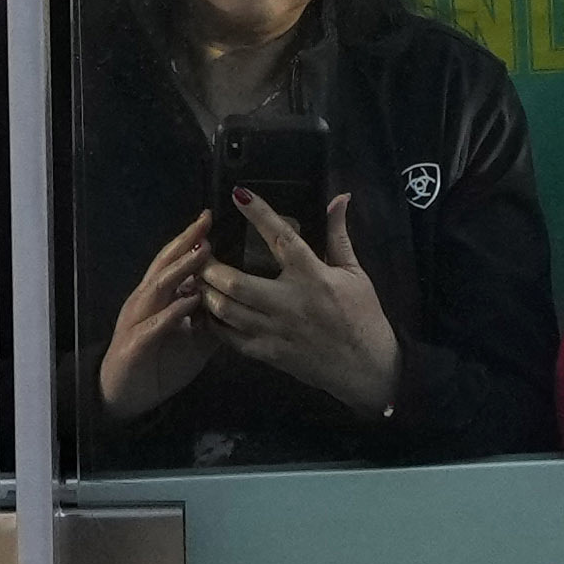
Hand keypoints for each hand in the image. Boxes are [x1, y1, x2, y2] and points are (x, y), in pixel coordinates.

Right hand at [88, 220, 225, 421]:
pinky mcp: (136, 345)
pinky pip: (155, 325)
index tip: (209, 219)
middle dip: (184, 243)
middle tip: (205, 223)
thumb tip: (235, 300)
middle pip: (163, 265)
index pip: (172, 262)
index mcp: (157, 298)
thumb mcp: (193, 339)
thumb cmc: (158, 363)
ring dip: (180, 270)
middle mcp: (144, 302)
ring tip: (202, 254)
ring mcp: (137, 321)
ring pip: (158, 289)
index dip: (189, 240)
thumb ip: (210, 319)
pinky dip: (172, 312)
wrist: (124, 397)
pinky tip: (189, 302)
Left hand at [201, 191, 402, 417]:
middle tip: (198, 252)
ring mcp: (277, 331)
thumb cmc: (362, 316)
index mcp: (313, 277)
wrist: (367, 368)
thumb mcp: (355, 273)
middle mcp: (290, 303)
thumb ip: (338, 235)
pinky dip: (215, 323)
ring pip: (228, 311)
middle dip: (210, 267)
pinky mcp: (269, 354)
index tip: (238, 194)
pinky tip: (207, 310)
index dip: (259, 214)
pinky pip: (231, 339)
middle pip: (237, 283)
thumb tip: (339, 198)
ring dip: (206, 293)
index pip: (282, 238)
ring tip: (196, 278)